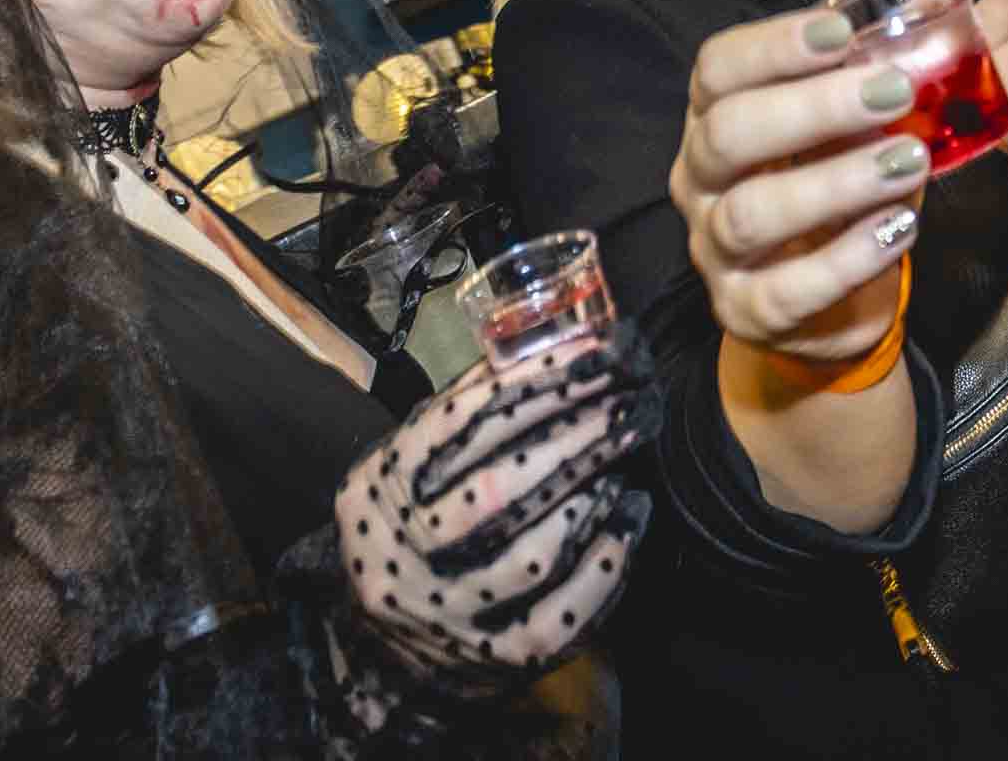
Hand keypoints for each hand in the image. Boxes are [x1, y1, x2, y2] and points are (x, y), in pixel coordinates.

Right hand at [328, 329, 658, 691]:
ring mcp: (451, 613)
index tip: (587, 353)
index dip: (527, 384)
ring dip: (588, 496)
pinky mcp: (499, 658)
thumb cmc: (411, 526)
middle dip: (571, 436)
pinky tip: (630, 516)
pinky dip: (605, 562)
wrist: (381, 648)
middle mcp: (405, 556)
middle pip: (496, 491)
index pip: (454, 426)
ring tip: (621, 451)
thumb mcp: (408, 465)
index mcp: (378, 491)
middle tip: (624, 396)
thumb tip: (542, 349)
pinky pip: (563, 614)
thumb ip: (459, 416)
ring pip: (530, 555)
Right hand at [668, 2, 930, 362]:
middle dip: (813, 108)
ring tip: (910, 163)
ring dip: (836, 183)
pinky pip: (787, 289)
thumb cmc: (838, 186)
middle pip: (729, 132)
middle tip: (895, 92)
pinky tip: (900, 229)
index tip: (842, 31)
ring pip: (753, 212)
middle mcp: (699, 177)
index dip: (775, 45)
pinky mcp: (744, 310)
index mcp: (715, 114)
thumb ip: (896, 61)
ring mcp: (714, 248)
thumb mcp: (862, 123)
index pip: (719, 67)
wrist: (827, 300)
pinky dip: (848, 258)